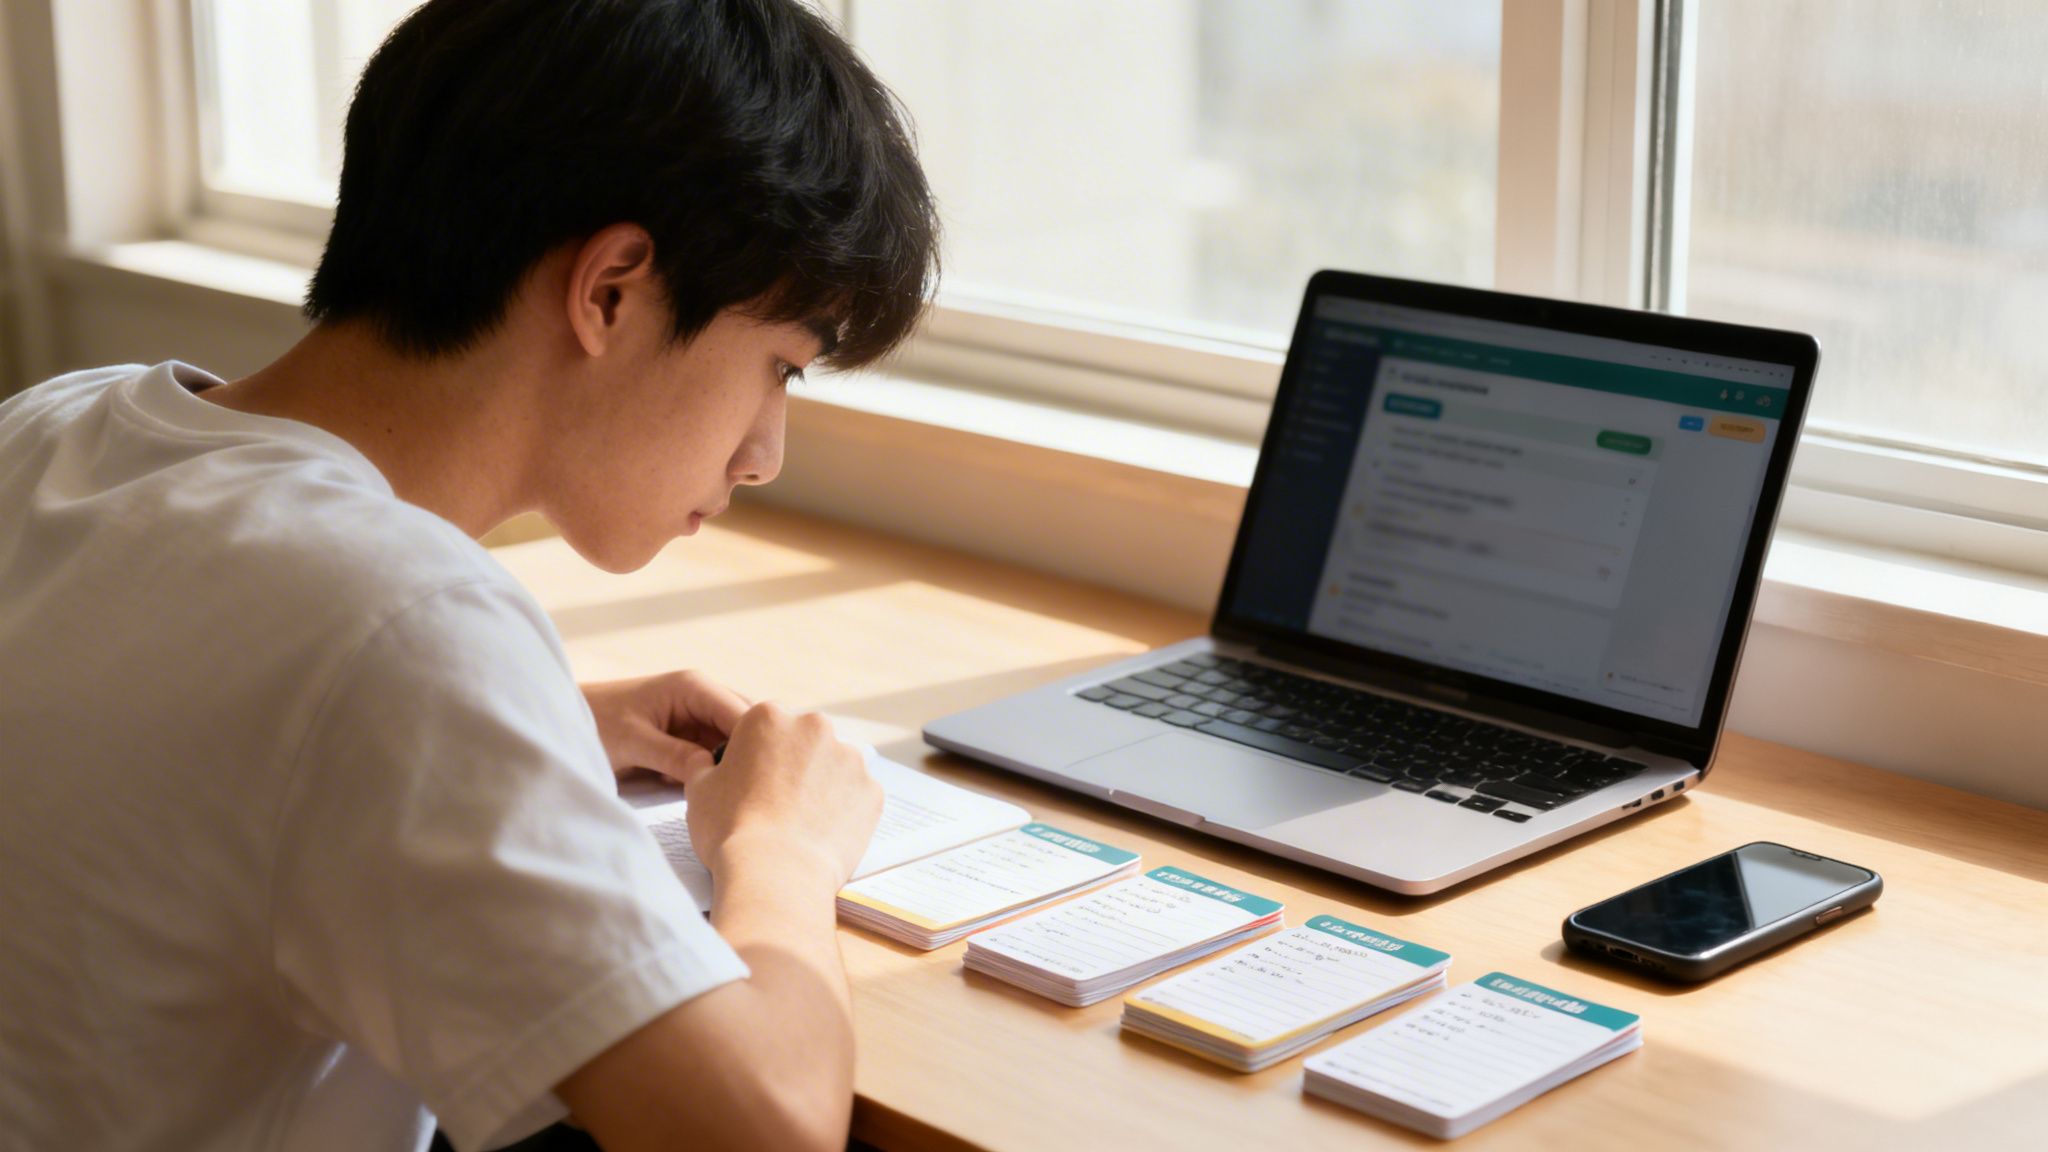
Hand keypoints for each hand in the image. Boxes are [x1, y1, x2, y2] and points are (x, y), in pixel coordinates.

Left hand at [581, 672, 748, 783]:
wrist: (564, 722)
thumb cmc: (595, 722)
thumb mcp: (634, 741)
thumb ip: (675, 755)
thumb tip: (716, 772)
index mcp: (693, 687)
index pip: (742, 714)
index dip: (753, 745)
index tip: (754, 779)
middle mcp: (702, 696)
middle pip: (745, 727)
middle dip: (742, 757)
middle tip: (734, 788)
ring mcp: (697, 716)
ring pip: (730, 743)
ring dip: (722, 766)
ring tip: (705, 787)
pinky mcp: (689, 735)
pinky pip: (712, 754)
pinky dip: (705, 771)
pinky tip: (681, 782)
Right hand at [683, 703, 881, 886]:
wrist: (774, 874)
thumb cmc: (731, 831)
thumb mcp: (699, 790)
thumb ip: (706, 765)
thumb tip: (709, 762)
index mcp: (768, 717)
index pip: (766, 725)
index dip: (758, 753)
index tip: (754, 778)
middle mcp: (814, 727)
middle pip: (805, 740)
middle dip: (795, 763)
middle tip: (777, 801)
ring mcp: (849, 758)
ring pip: (834, 766)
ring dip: (822, 785)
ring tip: (801, 821)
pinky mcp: (872, 790)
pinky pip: (857, 794)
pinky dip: (845, 810)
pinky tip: (823, 832)